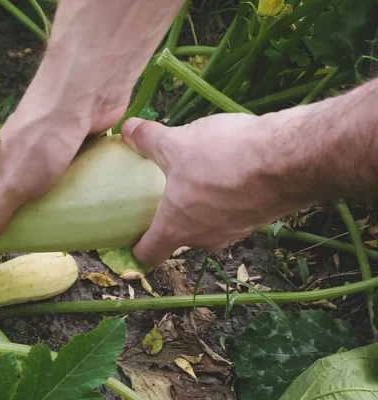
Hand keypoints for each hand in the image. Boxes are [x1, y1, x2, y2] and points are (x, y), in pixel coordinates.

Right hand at [0, 77, 127, 243]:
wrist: (84, 95)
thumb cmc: (43, 140)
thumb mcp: (14, 184)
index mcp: (2, 152)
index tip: (6, 230)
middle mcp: (25, 144)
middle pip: (24, 179)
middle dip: (32, 201)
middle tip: (43, 226)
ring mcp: (54, 139)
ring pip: (54, 172)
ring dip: (60, 189)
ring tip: (70, 215)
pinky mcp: (81, 135)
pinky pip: (80, 163)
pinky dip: (85, 176)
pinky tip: (93, 192)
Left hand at [120, 114, 312, 265]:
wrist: (287, 160)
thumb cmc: (221, 159)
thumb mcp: (176, 143)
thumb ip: (148, 139)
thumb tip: (127, 129)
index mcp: (176, 228)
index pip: (149, 254)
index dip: (138, 249)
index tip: (132, 240)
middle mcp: (205, 238)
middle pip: (180, 237)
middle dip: (172, 219)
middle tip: (164, 195)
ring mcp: (235, 231)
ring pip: (209, 224)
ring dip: (202, 207)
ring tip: (198, 178)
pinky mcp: (260, 218)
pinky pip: (234, 211)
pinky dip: (227, 197)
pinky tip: (230, 170)